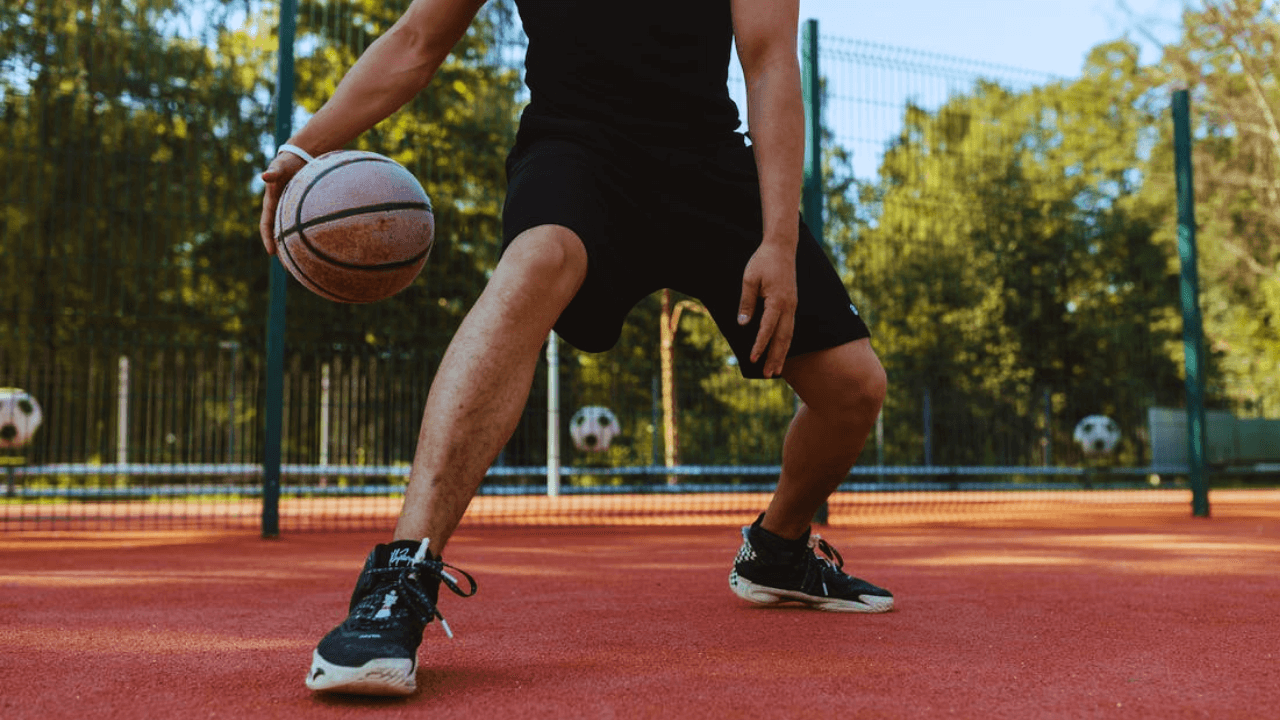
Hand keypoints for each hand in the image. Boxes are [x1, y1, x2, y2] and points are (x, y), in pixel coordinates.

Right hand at [258, 152, 308, 254]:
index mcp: (270, 203)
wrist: (298, 158)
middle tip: (287, 267)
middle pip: (278, 233)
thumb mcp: (280, 166)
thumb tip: (265, 176)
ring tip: (302, 264)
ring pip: (290, 232)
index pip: (266, 224)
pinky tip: (316, 247)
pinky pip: (302, 226)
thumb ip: (274, 172)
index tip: (271, 252)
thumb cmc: (287, 162)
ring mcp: (289, 210)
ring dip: (294, 246)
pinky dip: (305, 237)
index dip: (268, 238)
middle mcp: (279, 209)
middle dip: (282, 249)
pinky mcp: (300, 209)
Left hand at [736, 242, 797, 377]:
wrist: (781, 248)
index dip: (760, 345)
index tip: (753, 359)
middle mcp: (788, 306)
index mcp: (777, 300)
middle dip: (775, 357)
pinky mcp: (792, 305)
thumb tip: (743, 325)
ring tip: (776, 370)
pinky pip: (790, 328)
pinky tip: (781, 352)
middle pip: (782, 337)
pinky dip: (785, 342)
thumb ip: (746, 303)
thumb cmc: (762, 262)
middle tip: (769, 374)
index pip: (768, 328)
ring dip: (782, 353)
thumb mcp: (749, 280)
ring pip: (789, 335)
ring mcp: (793, 306)